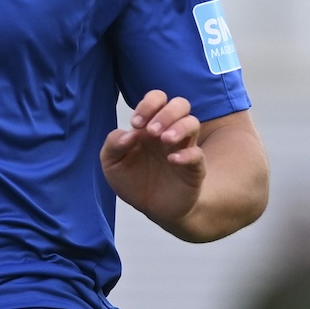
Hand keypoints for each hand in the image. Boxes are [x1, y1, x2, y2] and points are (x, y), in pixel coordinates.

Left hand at [104, 91, 206, 234]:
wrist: (152, 209)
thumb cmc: (134, 181)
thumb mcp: (112, 164)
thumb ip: (113, 145)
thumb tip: (129, 133)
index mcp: (150, 126)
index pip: (157, 99)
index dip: (148, 104)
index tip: (136, 123)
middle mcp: (169, 132)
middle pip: (180, 104)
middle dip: (166, 112)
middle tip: (151, 132)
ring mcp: (184, 148)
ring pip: (193, 122)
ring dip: (179, 127)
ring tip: (164, 140)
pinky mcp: (195, 168)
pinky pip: (197, 154)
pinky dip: (187, 154)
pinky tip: (172, 161)